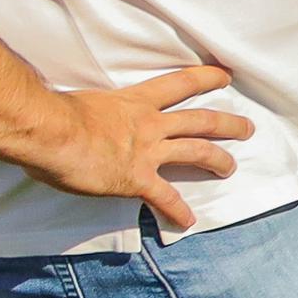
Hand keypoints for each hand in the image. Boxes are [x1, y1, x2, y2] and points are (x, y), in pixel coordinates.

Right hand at [38, 65, 256, 233]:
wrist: (50, 133)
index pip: (180, 83)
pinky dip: (177, 210)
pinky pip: (165, 197)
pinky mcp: (137, 179)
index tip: (226, 77)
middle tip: (247, 128)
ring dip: (218, 161)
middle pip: (201, 119)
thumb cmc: (54, 114)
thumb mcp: (80, 103)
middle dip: (228, 124)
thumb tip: (74, 117)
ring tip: (231, 168)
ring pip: (197, 151)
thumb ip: (90, 110)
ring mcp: (147, 152)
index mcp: (135, 102)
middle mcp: (149, 124)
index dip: (207, 78)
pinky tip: (188, 221)